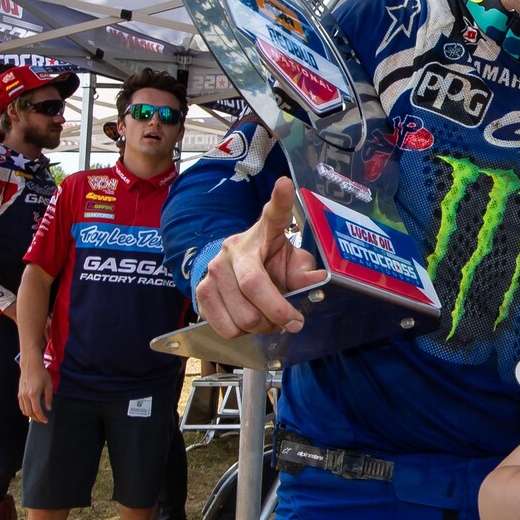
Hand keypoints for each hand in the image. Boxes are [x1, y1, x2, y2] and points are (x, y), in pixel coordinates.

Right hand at [17, 360, 52, 423]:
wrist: (31, 365)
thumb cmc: (41, 373)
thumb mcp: (48, 385)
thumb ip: (48, 398)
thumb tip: (48, 408)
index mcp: (33, 394)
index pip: (37, 411)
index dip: (42, 418)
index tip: (46, 420)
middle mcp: (25, 396)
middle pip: (29, 413)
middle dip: (36, 418)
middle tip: (42, 420)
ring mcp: (21, 395)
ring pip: (24, 411)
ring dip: (31, 416)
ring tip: (38, 416)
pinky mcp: (19, 394)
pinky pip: (21, 406)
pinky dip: (26, 410)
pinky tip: (31, 410)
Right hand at [196, 176, 330, 335]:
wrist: (234, 274)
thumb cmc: (270, 266)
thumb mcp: (292, 264)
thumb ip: (305, 272)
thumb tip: (318, 279)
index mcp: (264, 234)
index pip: (273, 214)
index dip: (280, 200)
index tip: (285, 185)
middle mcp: (235, 248)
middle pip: (255, 286)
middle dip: (279, 313)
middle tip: (292, 322)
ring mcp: (214, 269)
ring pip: (243, 315)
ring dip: (262, 327)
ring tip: (268, 320)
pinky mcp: (201, 291)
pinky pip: (227, 327)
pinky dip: (243, 334)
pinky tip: (248, 321)